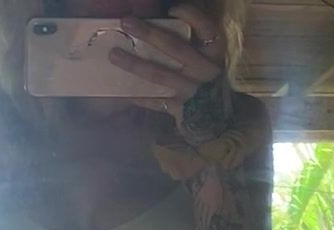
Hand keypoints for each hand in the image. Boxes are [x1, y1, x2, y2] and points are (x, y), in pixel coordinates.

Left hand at [107, 4, 232, 140]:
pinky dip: (137, 97)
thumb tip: (167, 18)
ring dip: (135, 64)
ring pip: (160, 74)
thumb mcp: (208, 55)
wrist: (220, 115)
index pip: (206, 28)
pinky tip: (120, 92)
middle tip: (126, 22)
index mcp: (215, 52)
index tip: (171, 8)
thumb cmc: (209, 77)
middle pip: (175, 47)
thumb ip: (194, 39)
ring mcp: (192, 91)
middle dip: (149, 34)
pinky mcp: (181, 109)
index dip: (189, 15)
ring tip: (114, 54)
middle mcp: (205, 70)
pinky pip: (155, 101)